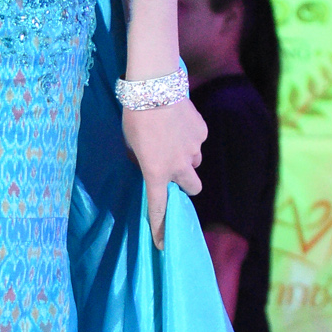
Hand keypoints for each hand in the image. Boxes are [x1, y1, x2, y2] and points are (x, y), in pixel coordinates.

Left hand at [121, 97, 204, 248]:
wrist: (154, 86)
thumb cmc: (134, 115)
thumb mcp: (130, 142)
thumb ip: (141, 157)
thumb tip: (149, 160)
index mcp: (155, 172)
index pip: (159, 207)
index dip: (160, 228)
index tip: (162, 245)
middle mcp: (178, 166)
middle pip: (193, 187)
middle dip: (186, 184)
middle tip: (176, 172)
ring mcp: (194, 149)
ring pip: (195, 162)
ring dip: (187, 157)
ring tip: (172, 137)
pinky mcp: (201, 132)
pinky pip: (197, 141)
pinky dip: (190, 137)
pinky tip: (178, 121)